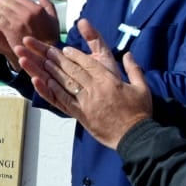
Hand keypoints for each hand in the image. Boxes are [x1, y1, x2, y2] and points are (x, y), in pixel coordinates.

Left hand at [15, 19, 152, 147]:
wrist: (134, 136)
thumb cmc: (140, 112)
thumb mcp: (142, 88)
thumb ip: (134, 69)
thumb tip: (128, 55)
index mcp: (109, 81)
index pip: (89, 64)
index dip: (76, 55)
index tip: (66, 48)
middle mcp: (95, 90)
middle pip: (74, 71)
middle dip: (59, 59)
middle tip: (47, 50)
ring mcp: (86, 103)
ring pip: (66, 83)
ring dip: (53, 71)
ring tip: (43, 62)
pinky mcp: (81, 115)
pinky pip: (64, 101)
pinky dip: (53, 91)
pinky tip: (45, 83)